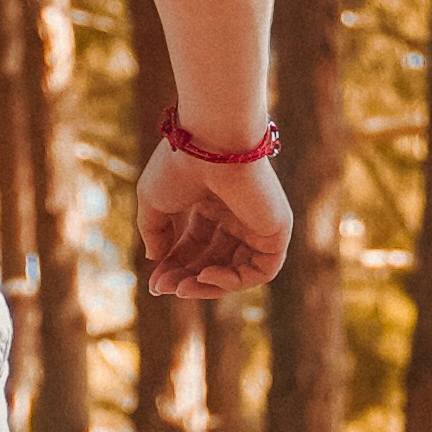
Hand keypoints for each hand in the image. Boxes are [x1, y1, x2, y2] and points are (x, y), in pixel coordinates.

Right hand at [137, 132, 292, 301]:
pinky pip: (260, 272)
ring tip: (181, 288)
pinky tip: (205, 276)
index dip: (174, 266)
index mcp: (212, 202)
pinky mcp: (277, 231)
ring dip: (206, 286)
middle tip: (163, 288)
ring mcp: (259, 223)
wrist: (210, 143)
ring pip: (236, 271)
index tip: (154, 283)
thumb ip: (155, 232)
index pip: (195, 246)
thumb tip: (155, 260)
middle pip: (214, 260)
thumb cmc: (179, 165)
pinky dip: (233, 281)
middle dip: (186, 278)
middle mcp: (238, 213)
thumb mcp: (154, 202)